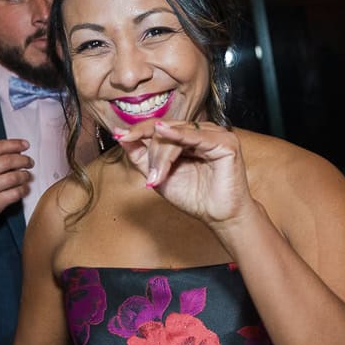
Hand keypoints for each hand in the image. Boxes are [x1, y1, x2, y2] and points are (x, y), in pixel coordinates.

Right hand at [0, 139, 32, 224]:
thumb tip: (18, 149)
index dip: (14, 144)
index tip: (25, 145)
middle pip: (7, 161)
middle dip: (23, 160)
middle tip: (29, 162)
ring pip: (13, 177)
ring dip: (25, 175)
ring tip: (26, 175)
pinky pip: (15, 193)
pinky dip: (24, 189)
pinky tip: (24, 188)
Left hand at [113, 119, 253, 227]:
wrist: (217, 216)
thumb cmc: (194, 197)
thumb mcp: (159, 176)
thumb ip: (141, 156)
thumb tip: (121, 135)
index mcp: (188, 137)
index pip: (159, 128)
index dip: (139, 131)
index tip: (119, 135)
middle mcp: (201, 132)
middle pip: (166, 131)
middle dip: (153, 154)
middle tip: (151, 178)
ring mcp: (215, 134)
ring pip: (177, 133)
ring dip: (163, 156)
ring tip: (159, 177)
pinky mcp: (226, 142)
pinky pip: (197, 135)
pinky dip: (179, 134)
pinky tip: (164, 132)